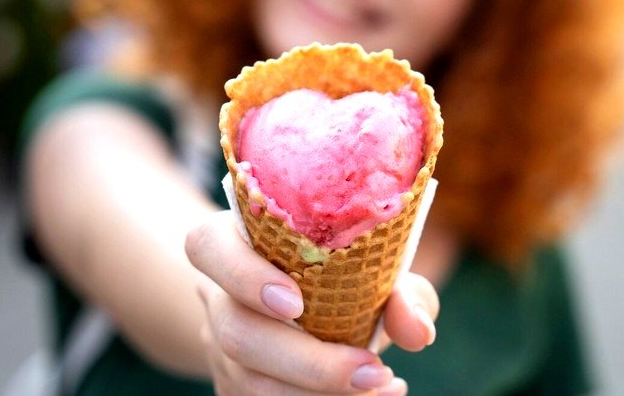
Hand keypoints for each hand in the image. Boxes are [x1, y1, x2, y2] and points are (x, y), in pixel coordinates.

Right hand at [186, 211, 438, 394]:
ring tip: (380, 386)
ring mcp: (218, 347)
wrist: (308, 315)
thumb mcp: (378, 270)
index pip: (207, 246)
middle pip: (236, 331)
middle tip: (370, 369)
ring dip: (318, 392)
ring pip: (248, 380)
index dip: (242, 274)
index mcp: (237, 242)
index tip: (295, 303)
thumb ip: (403, 291)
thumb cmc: (345, 277)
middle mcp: (218, 295)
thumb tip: (415, 331)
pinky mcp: (232, 386)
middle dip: (307, 361)